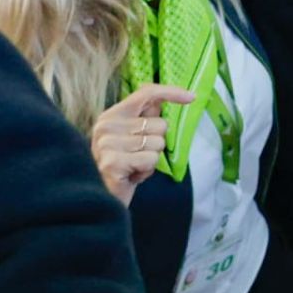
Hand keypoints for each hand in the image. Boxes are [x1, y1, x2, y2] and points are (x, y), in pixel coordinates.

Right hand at [89, 83, 195, 205]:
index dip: (171, 92)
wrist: (100, 201)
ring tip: (134, 167)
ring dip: (151, 159)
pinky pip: (151, 159)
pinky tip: (132, 176)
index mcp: (111, 116)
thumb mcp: (132, 139)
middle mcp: (106, 126)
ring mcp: (107, 144)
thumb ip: (145, 119)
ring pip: (158, 143)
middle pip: (160, 124)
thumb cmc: (122, 169)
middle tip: (137, 158)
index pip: (145, 93)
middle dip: (157, 144)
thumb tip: (165, 101)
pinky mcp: (113, 162)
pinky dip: (147, 171)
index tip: (192, 97)